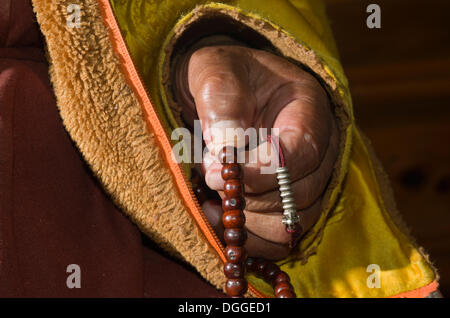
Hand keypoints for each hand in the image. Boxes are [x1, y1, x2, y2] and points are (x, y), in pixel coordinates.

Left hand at [174, 38, 338, 259]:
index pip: (302, 152)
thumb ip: (223, 102)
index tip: (220, 172)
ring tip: (209, 195)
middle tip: (207, 173)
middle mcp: (319, 149)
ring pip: (289, 224)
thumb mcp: (217, 72)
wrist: (228, 93)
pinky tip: (215, 216)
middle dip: (247, 194)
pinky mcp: (289, 204)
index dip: (262, 171)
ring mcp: (308, 181)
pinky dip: (246, 238)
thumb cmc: (225, 77)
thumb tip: (227, 149)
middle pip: (297, 194)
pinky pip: (279, 239)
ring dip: (244, 219)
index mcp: (308, 109)